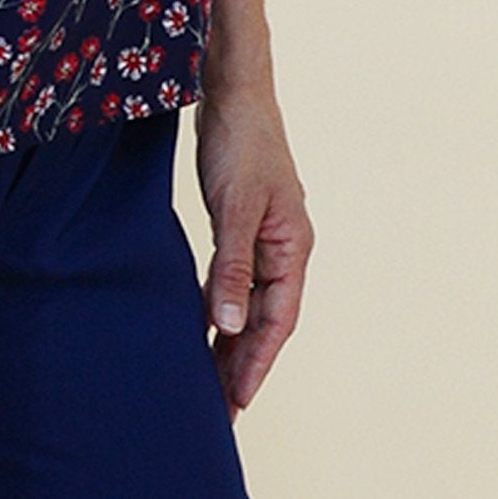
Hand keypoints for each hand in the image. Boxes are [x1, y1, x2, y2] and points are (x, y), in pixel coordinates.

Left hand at [193, 82, 314, 419]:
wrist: (233, 89)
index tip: (237, 403)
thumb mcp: (234, 208)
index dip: (258, 364)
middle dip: (244, 363)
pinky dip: (222, 305)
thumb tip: (230, 326)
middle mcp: (284, 247)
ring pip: (250, 302)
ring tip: (210, 381)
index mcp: (293, 247)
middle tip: (220, 410)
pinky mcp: (242, 222)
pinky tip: (205, 324)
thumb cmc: (240, 141)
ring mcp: (264, 235)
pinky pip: (235, 278)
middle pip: (266, 319)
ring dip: (232, 339)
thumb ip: (232, 268)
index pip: (278, 321)